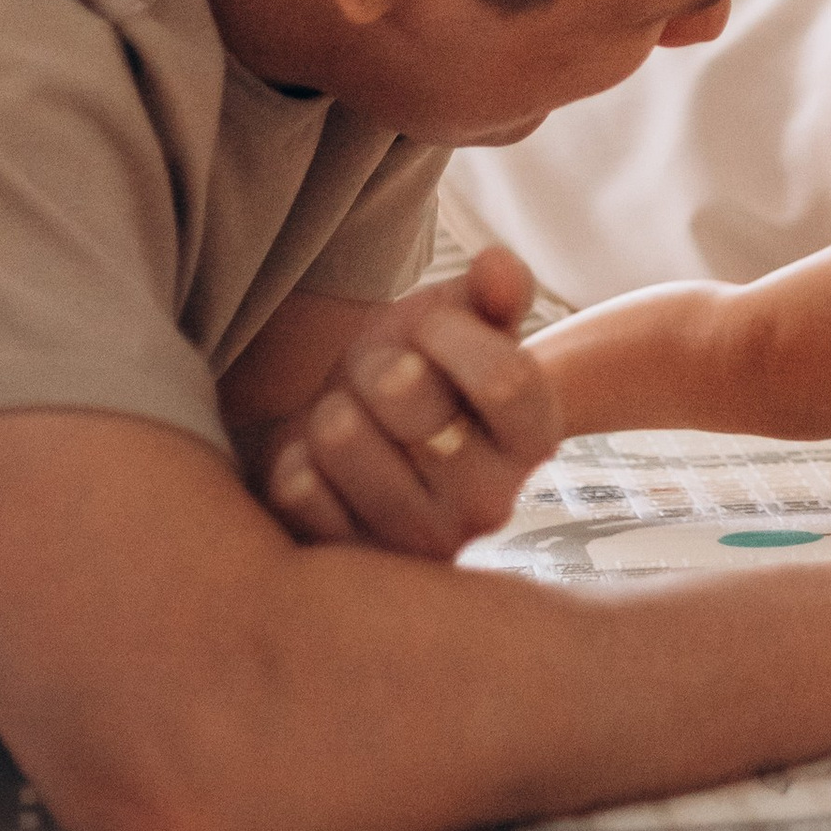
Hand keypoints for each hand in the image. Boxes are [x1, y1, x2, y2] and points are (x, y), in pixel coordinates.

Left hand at [263, 248, 560, 556]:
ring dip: (331, 410)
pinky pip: (296, 486)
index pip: (505, 379)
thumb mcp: (461, 318)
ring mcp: (421, 542)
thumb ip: (492, 290)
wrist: (367, 434)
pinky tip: (319, 465)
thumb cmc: (421, 368)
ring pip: (342, 436)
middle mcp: (492, 502)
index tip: (428, 329)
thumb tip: (499, 268)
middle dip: (377, 364)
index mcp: (536, 437)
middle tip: (379, 376)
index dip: (448, 334)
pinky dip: (295, 459)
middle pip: (409, 398)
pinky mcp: (351, 563)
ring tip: (350, 420)